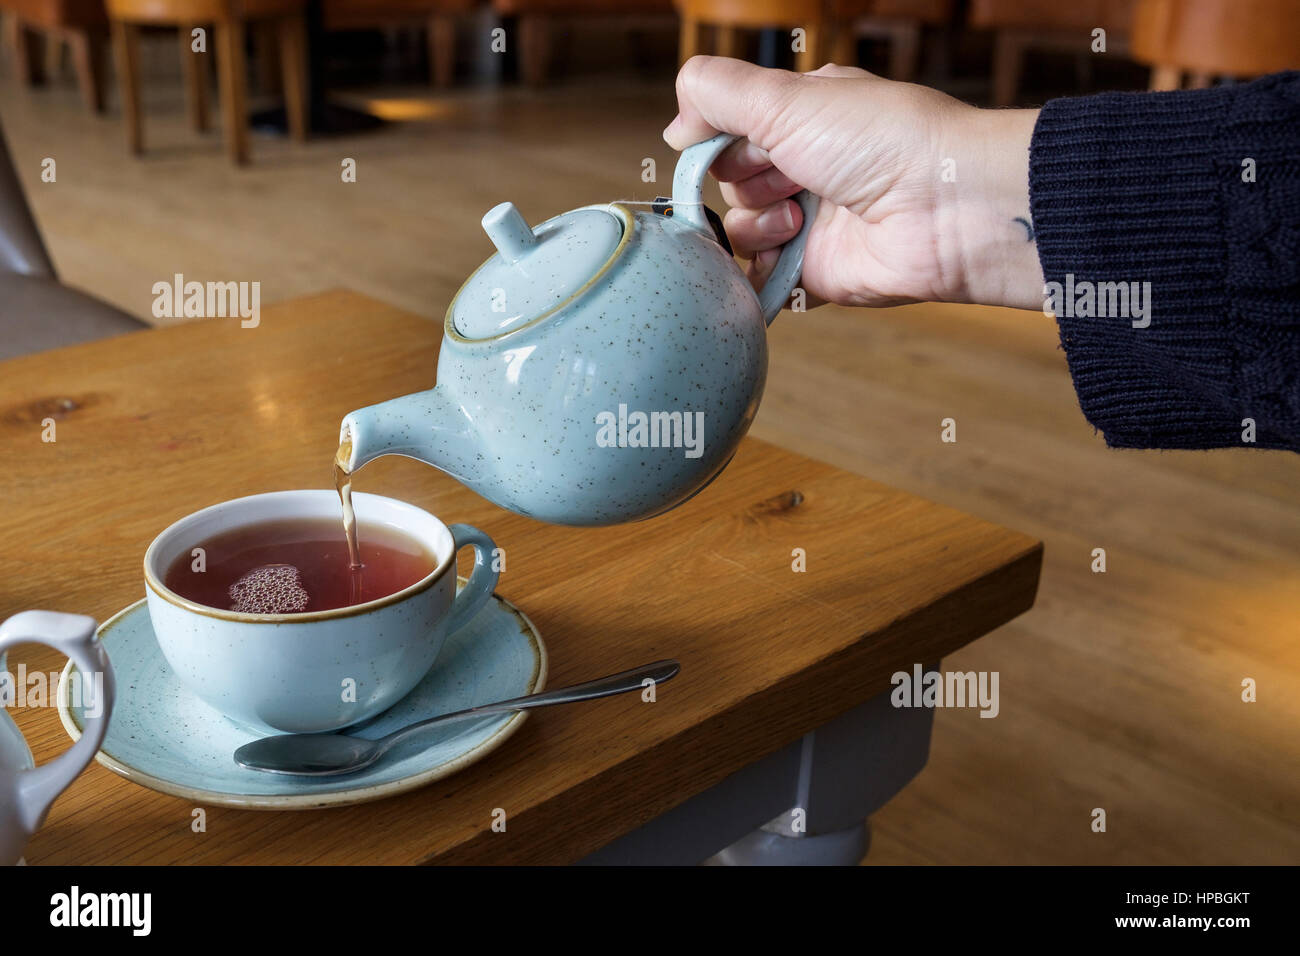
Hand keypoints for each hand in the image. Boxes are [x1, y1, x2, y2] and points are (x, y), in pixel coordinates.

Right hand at [664, 57, 1044, 310]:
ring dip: (758, 224)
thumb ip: (718, 95)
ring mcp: (812, 223)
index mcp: (807, 116)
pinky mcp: (816, 274)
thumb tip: (674, 125)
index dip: (719, 139)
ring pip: (740, 231)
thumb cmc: (882, 141)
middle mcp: (808, 167)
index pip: (731, 128)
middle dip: (745, 180)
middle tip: (784, 176)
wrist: (945, 209)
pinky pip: (762, 281)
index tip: (722, 142)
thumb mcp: (786, 99)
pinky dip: (757, 278)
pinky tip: (774, 263)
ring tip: (799, 218)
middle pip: (730, 181)